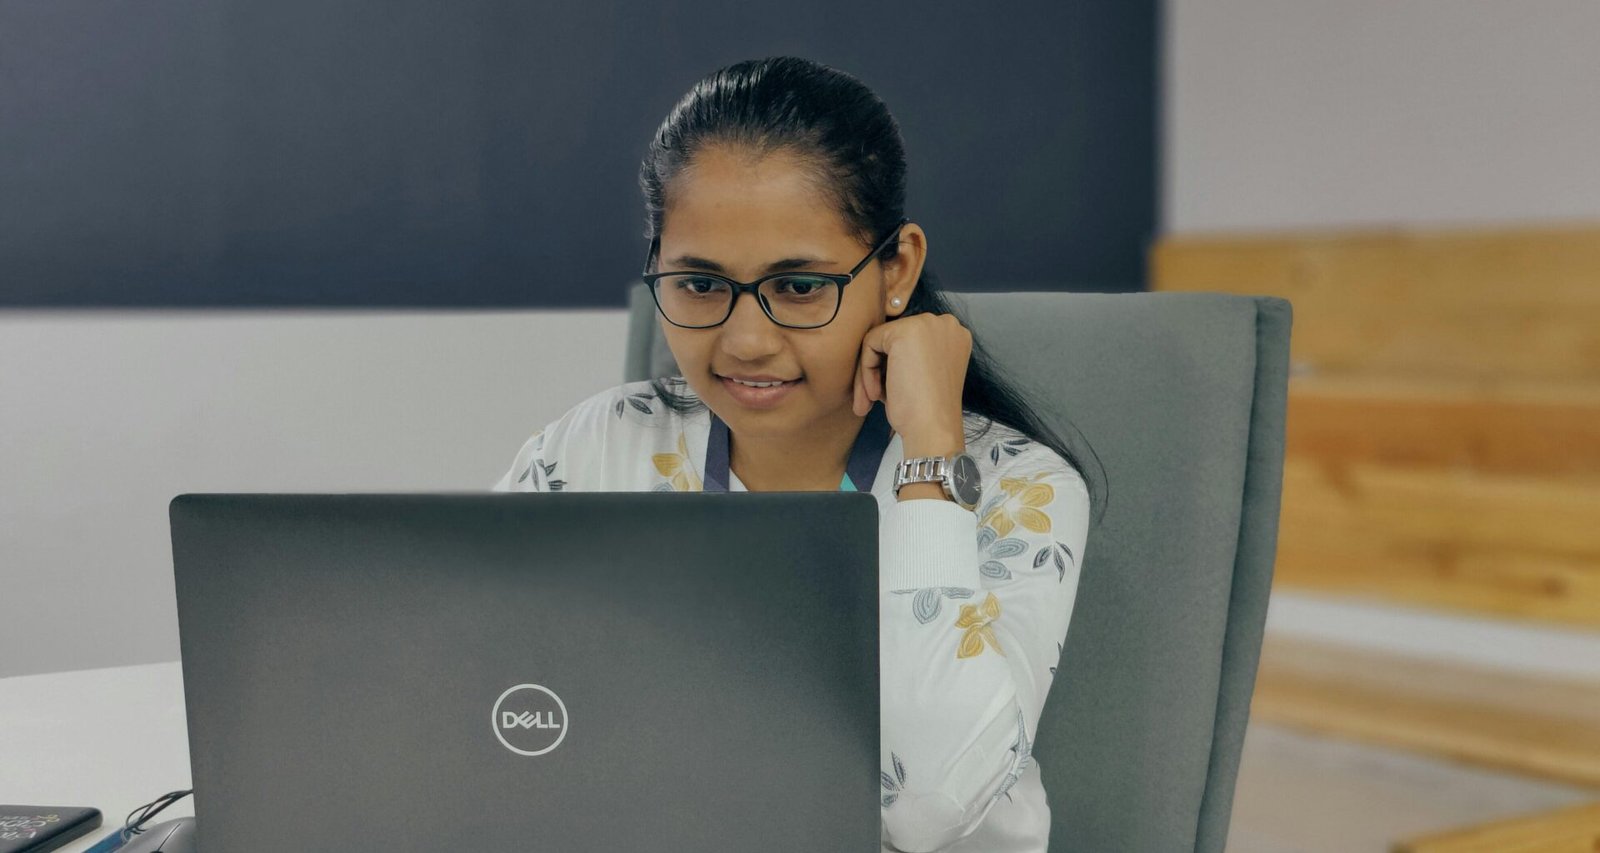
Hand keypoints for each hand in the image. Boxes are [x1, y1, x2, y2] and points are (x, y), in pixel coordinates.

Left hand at [852, 311, 971, 454]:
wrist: (933, 428)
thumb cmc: (928, 411)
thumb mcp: (926, 375)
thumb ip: (912, 356)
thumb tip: (880, 349)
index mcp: (954, 336)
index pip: (911, 341)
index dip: (895, 367)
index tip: (888, 392)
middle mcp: (945, 324)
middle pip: (895, 339)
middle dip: (880, 370)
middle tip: (873, 399)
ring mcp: (926, 324)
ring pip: (880, 341)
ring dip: (870, 373)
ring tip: (871, 400)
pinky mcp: (904, 331)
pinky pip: (870, 344)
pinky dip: (866, 370)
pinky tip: (876, 393)